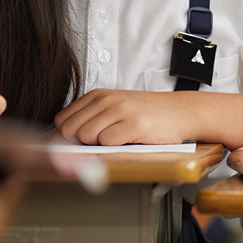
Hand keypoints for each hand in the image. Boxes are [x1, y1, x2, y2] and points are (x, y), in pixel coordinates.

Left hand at [54, 89, 191, 144]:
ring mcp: (121, 110)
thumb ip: (90, 119)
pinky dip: (115, 147)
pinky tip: (130, 139)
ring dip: (100, 144)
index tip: (86, 138)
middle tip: (105, 139)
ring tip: (119, 138)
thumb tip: (60, 142)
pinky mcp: (134, 124)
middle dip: (83, 142)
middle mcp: (107, 99)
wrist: (181, 112)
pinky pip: (107, 143)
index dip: (70, 135)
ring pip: (86, 137)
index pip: (62, 120)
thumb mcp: (115, 108)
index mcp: (98, 95)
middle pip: (70, 131)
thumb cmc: (146, 114)